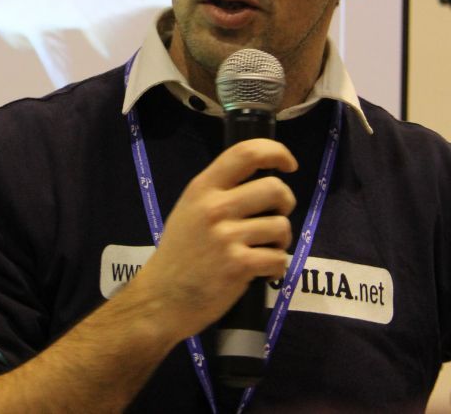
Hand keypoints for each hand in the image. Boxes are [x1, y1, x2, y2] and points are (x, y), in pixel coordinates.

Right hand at [126, 138, 298, 342]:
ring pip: (281, 226)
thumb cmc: (178, 254)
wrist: (161, 299)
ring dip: (281, 241)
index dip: (276, 152)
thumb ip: (219, 193)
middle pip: (275, 188)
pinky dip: (276, 268)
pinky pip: (278, 258)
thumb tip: (263, 183)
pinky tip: (264, 273)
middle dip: (286, 203)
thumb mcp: (189, 210)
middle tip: (275, 218)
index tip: (289, 165)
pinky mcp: (238, 266)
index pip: (246, 153)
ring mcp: (226, 237)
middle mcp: (215, 207)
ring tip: (264, 251)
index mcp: (202, 188)